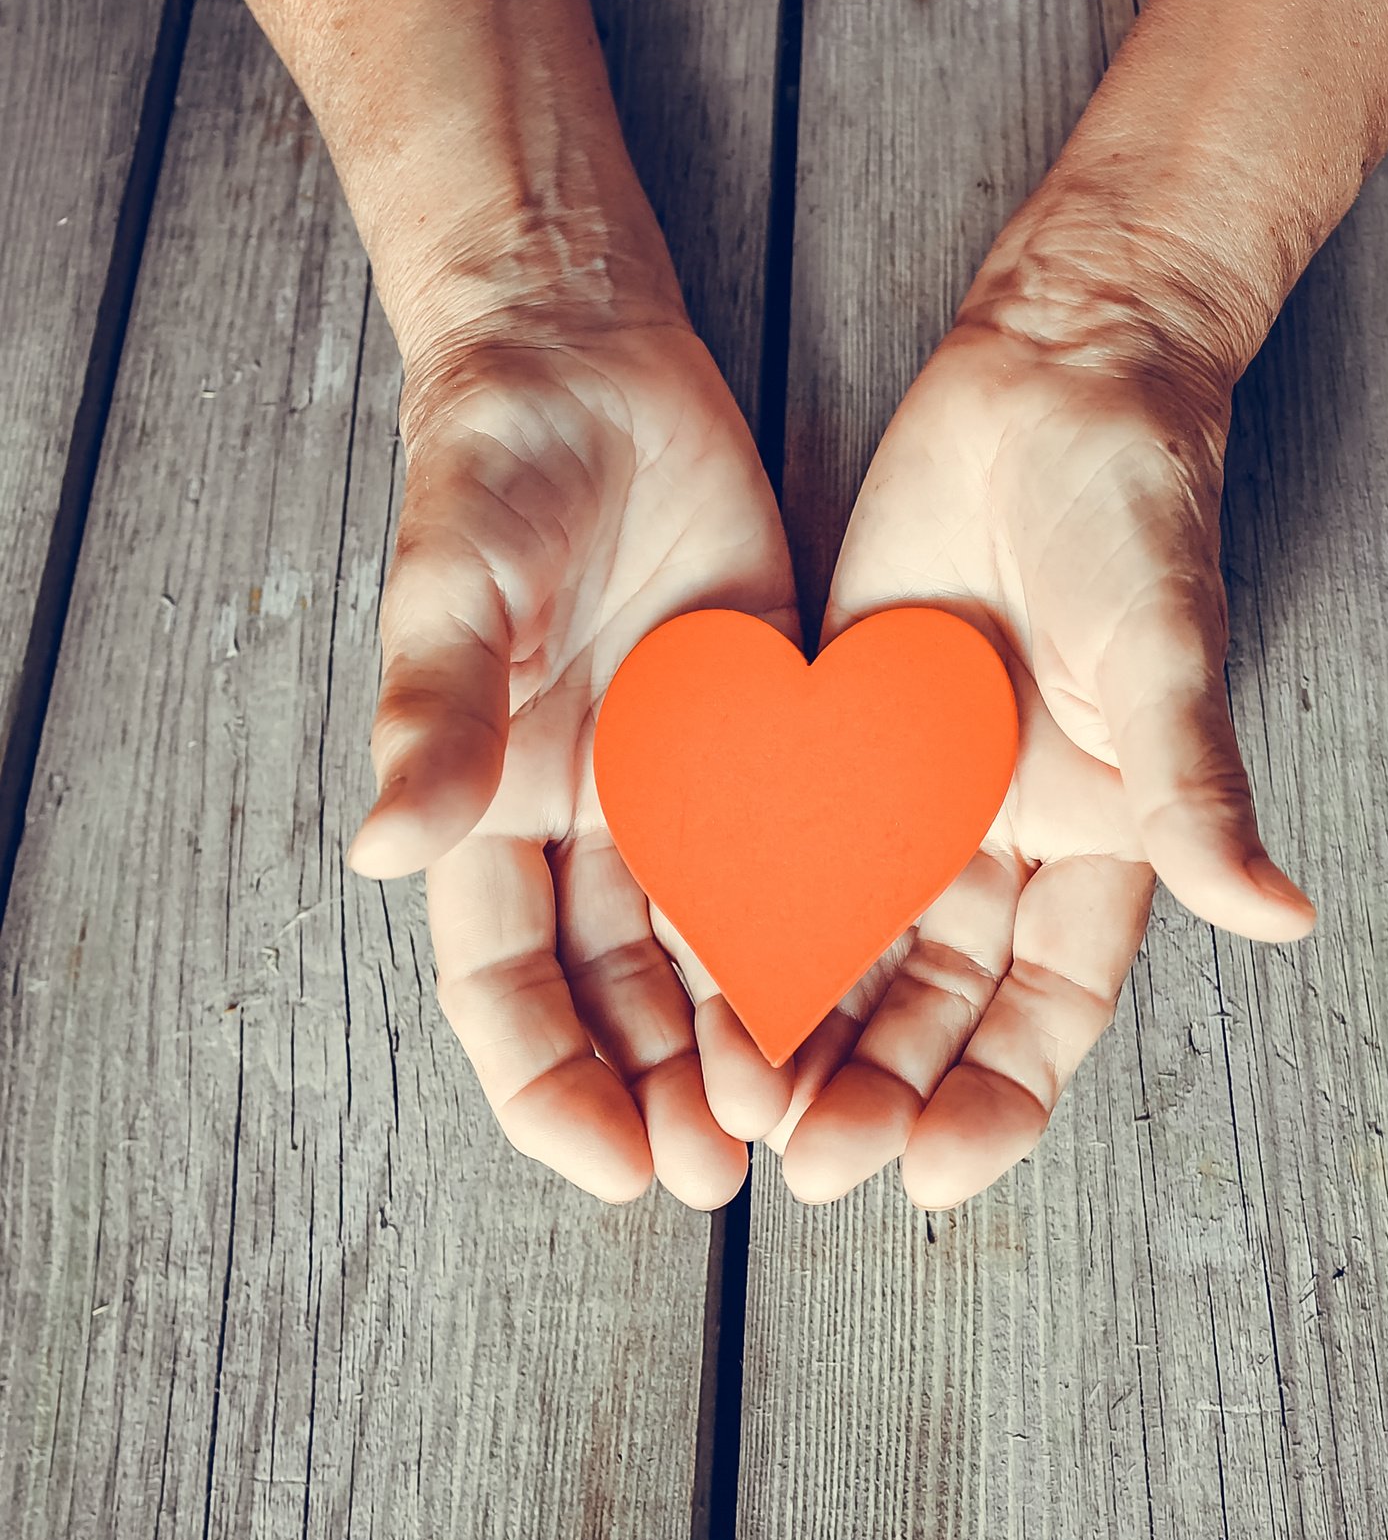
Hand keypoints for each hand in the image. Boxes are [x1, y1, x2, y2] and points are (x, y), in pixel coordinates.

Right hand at [348, 318, 797, 1206]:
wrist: (592, 367)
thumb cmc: (495, 466)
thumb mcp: (458, 585)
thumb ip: (430, 713)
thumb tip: (378, 846)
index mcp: (493, 805)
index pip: (505, 983)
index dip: (545, 1081)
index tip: (607, 1163)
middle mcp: (587, 816)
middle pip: (616, 992)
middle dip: (661, 1086)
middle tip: (723, 1172)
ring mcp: (679, 781)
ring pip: (710, 943)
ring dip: (744, 1035)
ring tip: (793, 1118)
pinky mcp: (762, 732)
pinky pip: (794, 847)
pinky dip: (819, 922)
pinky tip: (858, 987)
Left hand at [773, 317, 1314, 1208]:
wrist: (1045, 391)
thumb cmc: (1134, 516)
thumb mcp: (1163, 655)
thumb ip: (1196, 786)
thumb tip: (1282, 915)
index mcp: (1089, 847)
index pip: (1045, 1009)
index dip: (998, 1097)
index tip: (936, 1173)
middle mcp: (994, 843)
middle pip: (934, 1003)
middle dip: (881, 1085)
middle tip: (814, 1161)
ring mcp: (907, 797)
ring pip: (847, 945)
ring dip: (801, 1027)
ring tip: (745, 1106)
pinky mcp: (831, 740)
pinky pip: (781, 843)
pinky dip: (744, 911)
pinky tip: (697, 978)